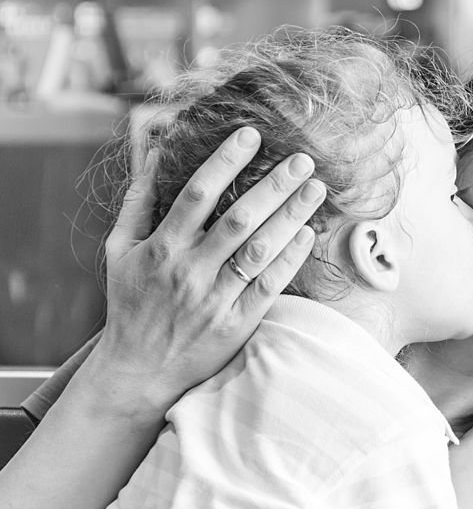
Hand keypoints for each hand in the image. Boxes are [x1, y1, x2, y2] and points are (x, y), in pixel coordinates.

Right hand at [90, 127, 325, 417]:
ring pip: (258, 250)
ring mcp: (215, 298)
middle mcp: (190, 270)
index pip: (197, 194)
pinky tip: (308, 234)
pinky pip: (268, 286)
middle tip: (302, 159)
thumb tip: (152, 156)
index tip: (251, 136)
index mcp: (162, 248)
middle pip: (238, 219)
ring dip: (290, 217)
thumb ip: (137, 204)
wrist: (138, 372)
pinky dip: (288, 259)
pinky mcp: (237, 323)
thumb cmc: (131, 305)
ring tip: (316, 189)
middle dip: (272, 185)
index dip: (225, 162)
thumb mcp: (120, 251)